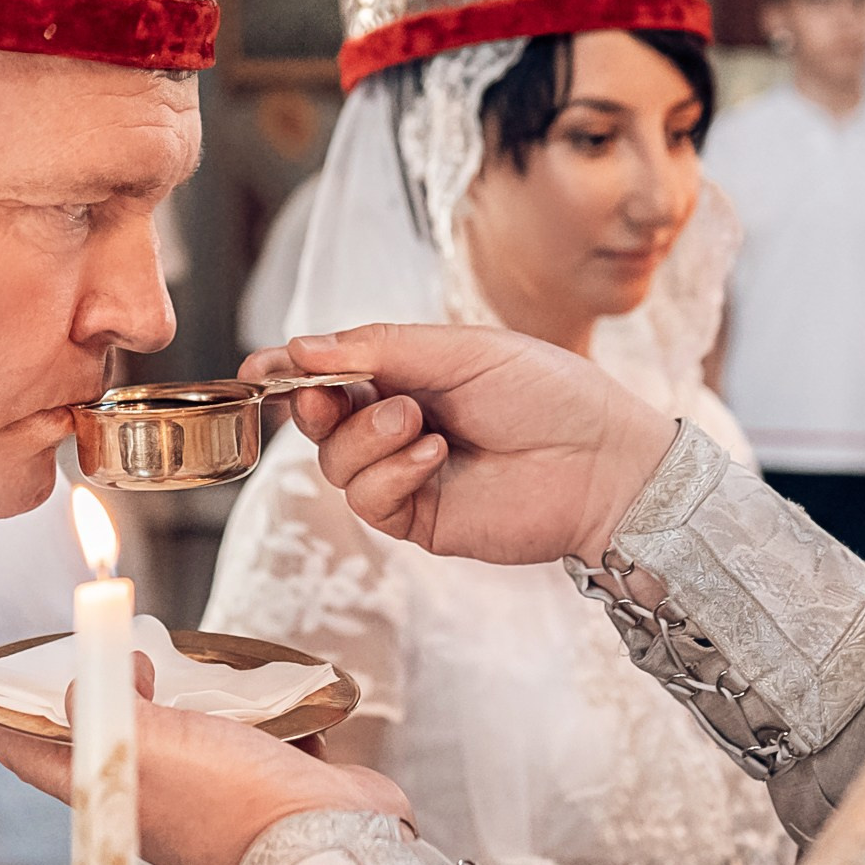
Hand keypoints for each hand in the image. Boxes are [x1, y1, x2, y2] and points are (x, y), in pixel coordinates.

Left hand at [0, 686, 410, 864]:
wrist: (330, 845)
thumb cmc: (231, 802)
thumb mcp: (148, 745)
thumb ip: (105, 705)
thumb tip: (88, 675)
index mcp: (114, 795)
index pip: (30, 755)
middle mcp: (159, 796)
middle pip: (106, 740)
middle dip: (86, 698)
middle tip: (79, 649)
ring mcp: (217, 791)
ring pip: (182, 734)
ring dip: (177, 697)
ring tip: (171, 655)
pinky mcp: (272, 779)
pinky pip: (252, 734)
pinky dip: (253, 708)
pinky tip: (262, 683)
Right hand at [241, 324, 677, 565]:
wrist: (604, 460)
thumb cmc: (549, 393)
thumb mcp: (460, 349)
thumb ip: (378, 347)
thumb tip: (300, 347)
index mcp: (409, 373)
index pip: (331, 371)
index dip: (289, 369)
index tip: (260, 366)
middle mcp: (399, 423)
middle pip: (319, 419)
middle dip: (313, 404)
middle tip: (326, 392)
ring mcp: (406, 474)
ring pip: (335, 462)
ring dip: (365, 438)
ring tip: (418, 422)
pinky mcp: (418, 518)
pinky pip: (368, 499)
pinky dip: (389, 473)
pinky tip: (431, 457)